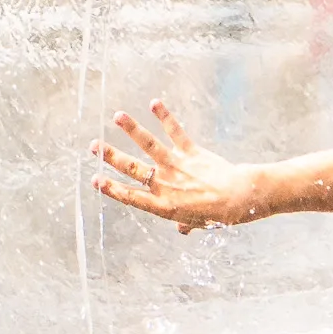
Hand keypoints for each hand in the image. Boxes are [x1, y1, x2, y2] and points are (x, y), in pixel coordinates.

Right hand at [90, 103, 256, 231]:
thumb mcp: (196, 223)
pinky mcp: (190, 152)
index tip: (96, 180)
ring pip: (149, 145)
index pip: (130, 196)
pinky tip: (154, 102)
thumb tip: (182, 231)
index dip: (111, 188)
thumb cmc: (217, 215)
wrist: (238, 199)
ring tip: (118, 116)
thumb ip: (184, 224)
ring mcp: (176, 166)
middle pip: (132, 168)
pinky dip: (165, 116)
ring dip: (132, 129)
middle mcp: (165, 183)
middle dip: (111, 156)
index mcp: (162, 205)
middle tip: (94, 146)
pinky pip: (175, 132)